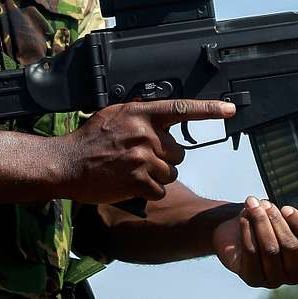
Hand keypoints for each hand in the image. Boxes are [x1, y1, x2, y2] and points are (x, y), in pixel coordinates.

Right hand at [56, 99, 234, 203]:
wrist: (67, 164)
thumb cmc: (90, 139)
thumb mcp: (114, 114)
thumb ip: (139, 112)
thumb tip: (159, 114)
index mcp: (141, 113)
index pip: (182, 108)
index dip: (209, 109)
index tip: (230, 109)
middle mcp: (146, 133)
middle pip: (178, 152)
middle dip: (164, 158)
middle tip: (139, 158)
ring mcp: (143, 157)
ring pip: (171, 172)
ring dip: (156, 175)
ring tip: (131, 170)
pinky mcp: (139, 181)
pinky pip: (160, 189)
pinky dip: (148, 190)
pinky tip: (129, 184)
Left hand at [213, 197, 297, 287]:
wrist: (243, 225)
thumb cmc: (277, 221)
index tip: (287, 207)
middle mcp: (296, 273)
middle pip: (290, 246)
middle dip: (276, 220)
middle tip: (265, 203)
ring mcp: (274, 278)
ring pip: (270, 249)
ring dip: (260, 222)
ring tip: (253, 204)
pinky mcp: (253, 278)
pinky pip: (251, 253)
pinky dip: (247, 230)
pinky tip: (245, 216)